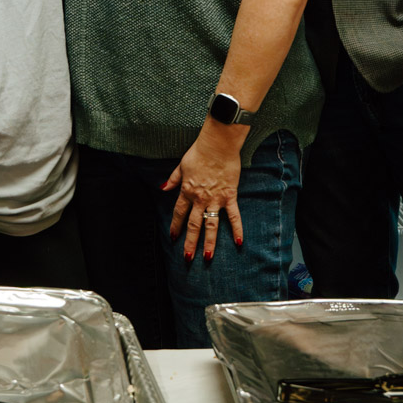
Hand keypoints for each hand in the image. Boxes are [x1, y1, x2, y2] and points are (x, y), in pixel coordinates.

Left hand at [163, 122, 245, 261]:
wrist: (218, 145)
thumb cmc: (199, 152)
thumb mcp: (181, 165)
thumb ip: (173, 179)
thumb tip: (162, 188)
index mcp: (187, 191)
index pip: (179, 213)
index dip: (175, 226)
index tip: (173, 237)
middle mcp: (200, 199)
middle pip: (193, 225)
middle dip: (189, 242)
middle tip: (187, 257)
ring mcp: (215, 199)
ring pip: (211, 225)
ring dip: (209, 242)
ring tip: (207, 257)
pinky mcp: (230, 197)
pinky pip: (234, 216)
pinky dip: (237, 229)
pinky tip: (239, 242)